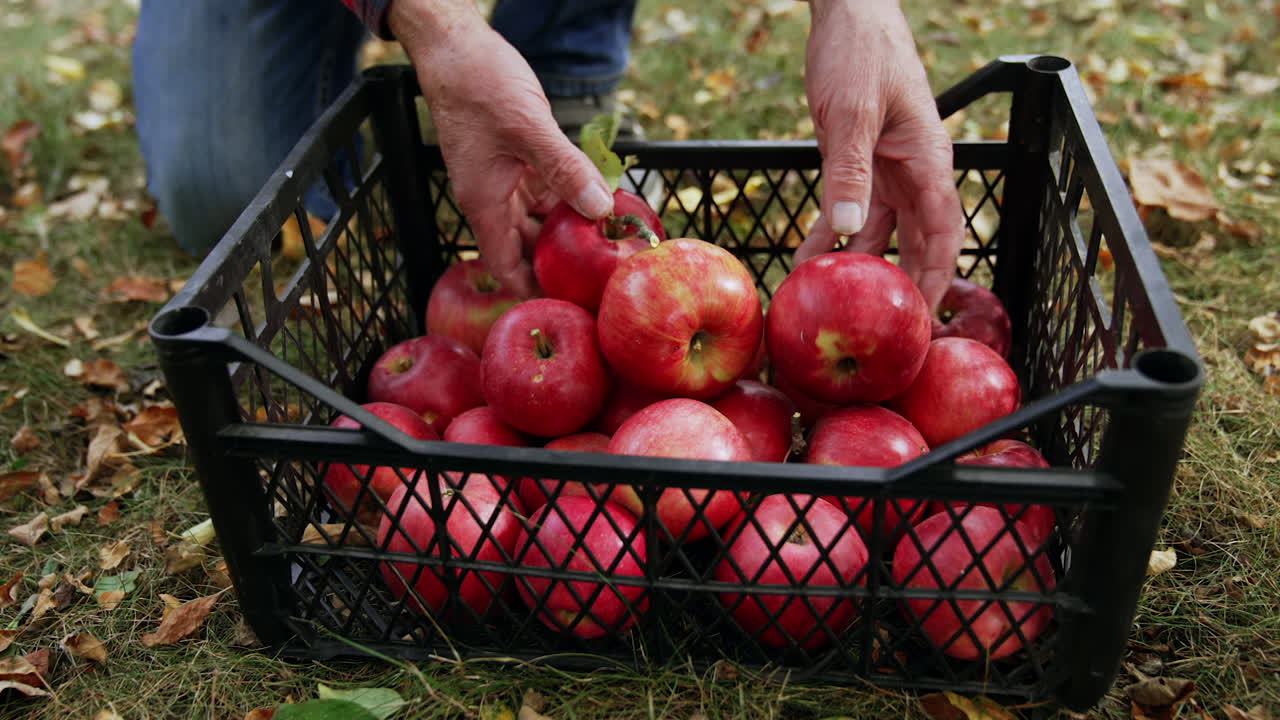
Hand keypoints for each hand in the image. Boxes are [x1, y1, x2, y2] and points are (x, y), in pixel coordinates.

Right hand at [388, 0, 612, 295]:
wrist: (456, 46)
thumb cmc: (478, 84)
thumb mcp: (528, 127)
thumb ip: (565, 168)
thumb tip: (601, 209)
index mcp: (484, 203)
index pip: (506, 267)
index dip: (532, 291)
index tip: (566, 307)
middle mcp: (494, 199)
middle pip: (527, 248)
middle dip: (558, 264)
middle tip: (600, 280)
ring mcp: (507, 181)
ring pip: (541, 220)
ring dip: (569, 231)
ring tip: (609, 247)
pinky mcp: (520, 162)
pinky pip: (548, 192)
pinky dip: (570, 200)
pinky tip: (601, 204)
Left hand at [796, 0, 963, 310]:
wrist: (847, 13)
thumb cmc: (859, 52)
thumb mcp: (850, 113)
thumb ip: (848, 172)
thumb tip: (846, 230)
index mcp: (927, 161)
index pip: (942, 233)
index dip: (935, 280)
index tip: (923, 322)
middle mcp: (915, 171)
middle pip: (917, 241)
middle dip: (903, 285)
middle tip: (884, 330)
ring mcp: (888, 168)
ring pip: (882, 232)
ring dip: (860, 265)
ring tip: (836, 302)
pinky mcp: (861, 163)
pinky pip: (852, 211)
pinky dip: (833, 238)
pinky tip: (808, 261)